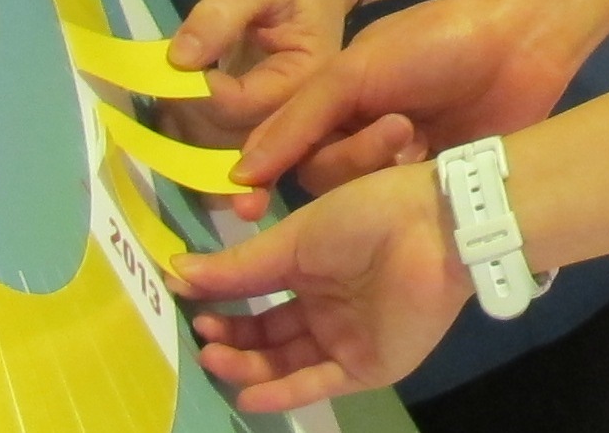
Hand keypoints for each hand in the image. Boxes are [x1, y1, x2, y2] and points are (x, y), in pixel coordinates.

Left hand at [170, 0, 368, 143]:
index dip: (200, 92)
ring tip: (164, 87)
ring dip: (185, 124)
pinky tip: (173, 99)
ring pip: (224, 142)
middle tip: (161, 76)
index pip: (245, 105)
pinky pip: (224, 131)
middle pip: (234, 135)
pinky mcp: (260, 108)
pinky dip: (193, 124)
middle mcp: (299, 105)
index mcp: (308, 75)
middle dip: (189, 111)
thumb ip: (221, 16)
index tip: (172, 64)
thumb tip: (179, 59)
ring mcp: (279, 111)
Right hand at [176, 162, 468, 412]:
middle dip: (230, 339)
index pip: (256, 297)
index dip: (222, 305)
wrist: (432, 226)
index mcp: (311, 271)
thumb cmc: (364, 217)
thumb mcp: (293, 238)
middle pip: (267, 337)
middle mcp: (326, 309)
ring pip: (287, 364)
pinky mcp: (369, 365)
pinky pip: (319, 384)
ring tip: (212, 356)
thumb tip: (176, 272)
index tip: (186, 305)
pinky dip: (283, 392)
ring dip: (247, 366)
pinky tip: (246, 392)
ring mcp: (347, 339)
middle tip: (200, 335)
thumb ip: (239, 265)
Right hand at [235, 0, 581, 196]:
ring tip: (416, 132)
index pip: (283, 148)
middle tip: (397, 127)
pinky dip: (408, 184)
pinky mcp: (433, 177)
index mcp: (333, 100)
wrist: (518, 40)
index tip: (248, 207)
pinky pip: (399, 201)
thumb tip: (242, 172)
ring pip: (358, 192)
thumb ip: (300, 118)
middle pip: (321, 175)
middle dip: (351, 157)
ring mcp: (398, 158)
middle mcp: (358, 131)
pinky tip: (434, 156)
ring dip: (379, 166)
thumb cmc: (431, 42)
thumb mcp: (355, 70)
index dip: (264, 175)